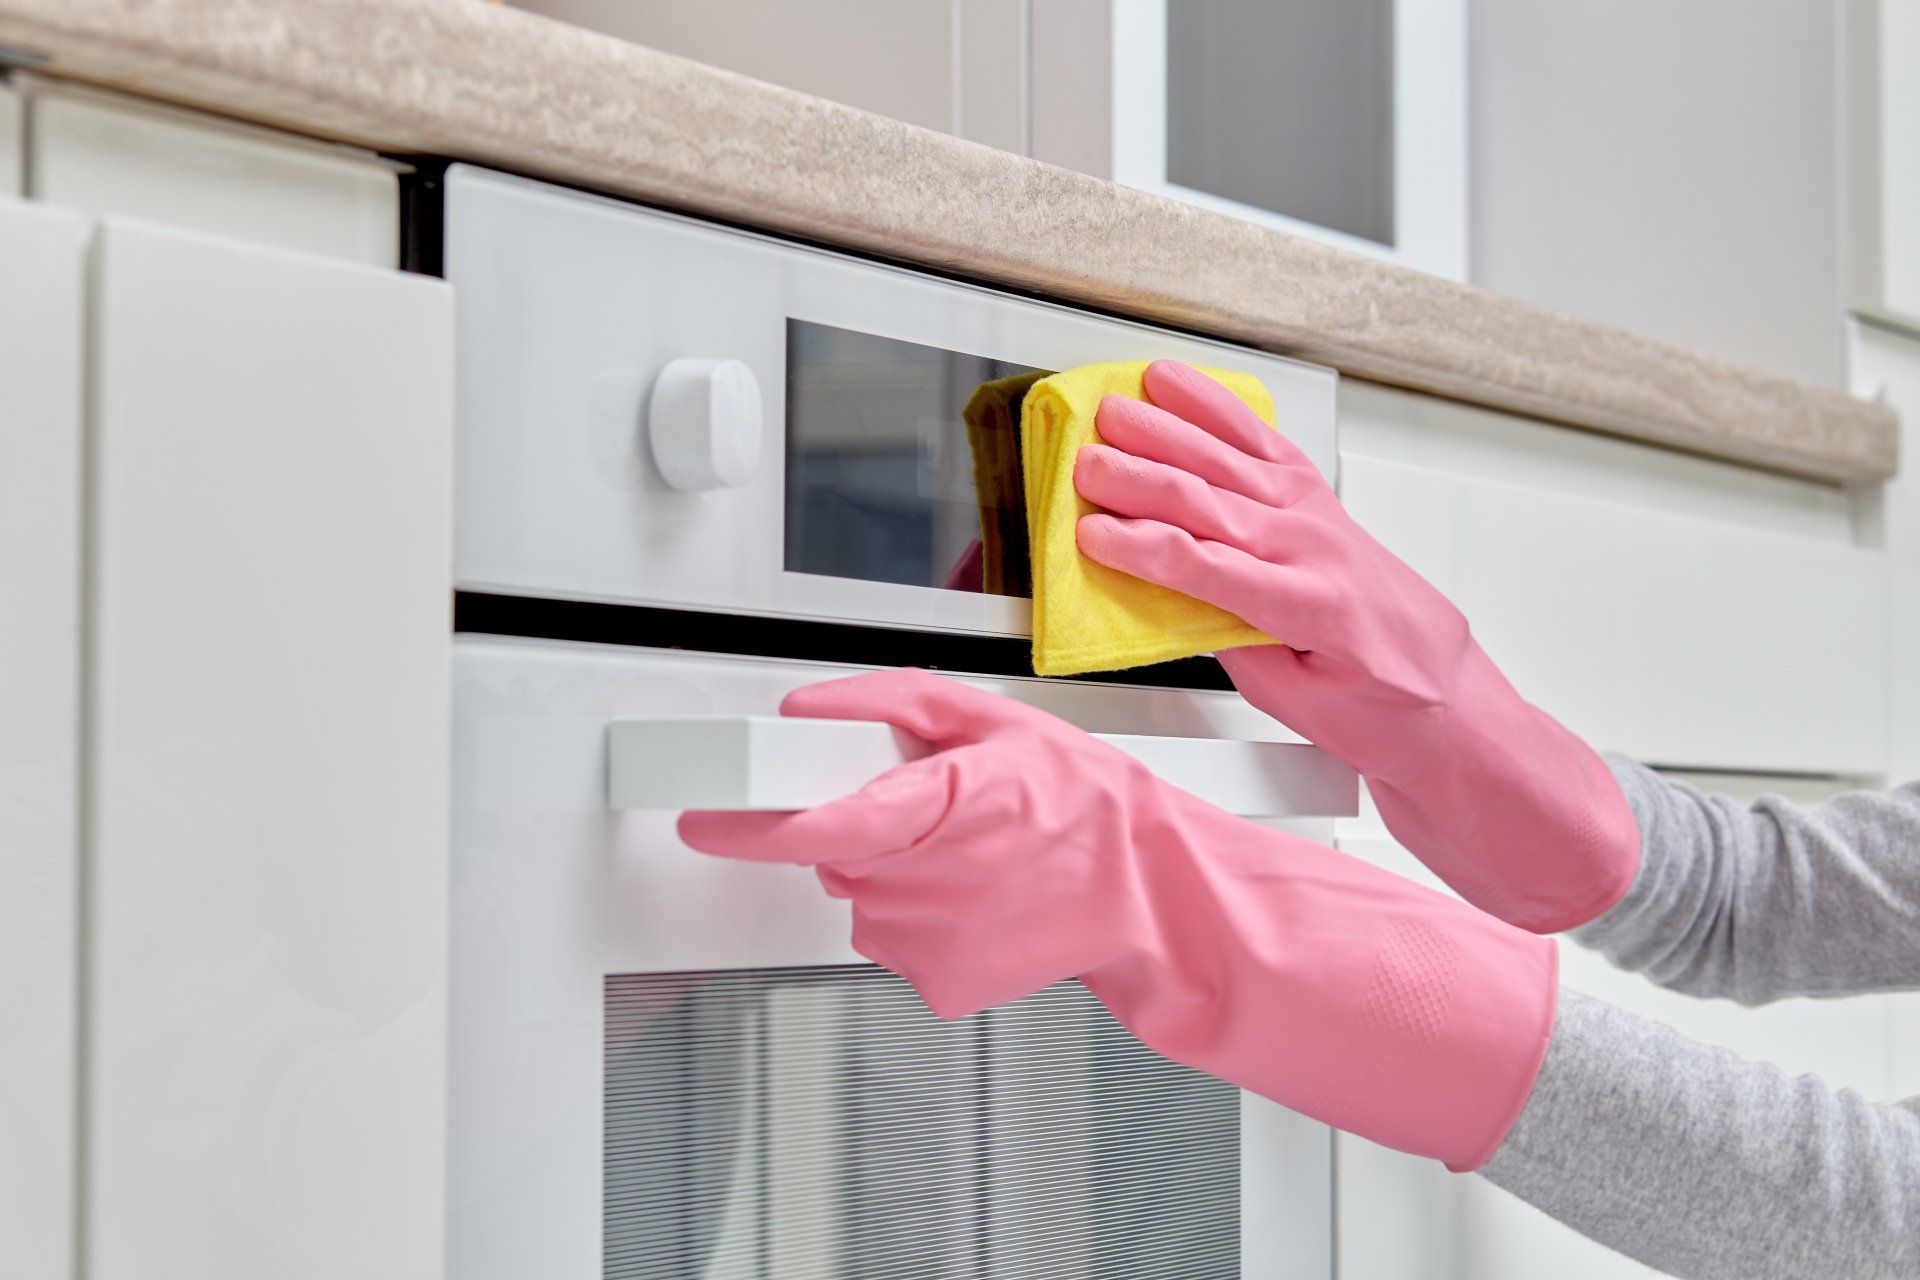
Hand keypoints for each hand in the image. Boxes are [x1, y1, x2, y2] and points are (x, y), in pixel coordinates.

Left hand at [680, 668, 1557, 1169]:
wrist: (1150, 893)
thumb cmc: (1084, 804)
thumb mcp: (991, 720)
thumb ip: (888, 703)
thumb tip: (806, 704)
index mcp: (941, 809)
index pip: (817, 823)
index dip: (749, 825)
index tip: (703, 818)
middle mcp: (930, 883)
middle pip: (836, 854)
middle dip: (860, 827)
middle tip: (929, 811)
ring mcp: (933, 943)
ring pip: (860, 897)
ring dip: (892, 872)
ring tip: (967, 853)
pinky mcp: (941, 984)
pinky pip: (891, 940)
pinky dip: (917, 917)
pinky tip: (974, 896)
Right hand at [1073, 359, 1638, 932]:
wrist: (1447, 695)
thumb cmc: (1379, 707)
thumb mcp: (1295, 703)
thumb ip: (1232, 647)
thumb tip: (1172, 603)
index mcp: (1309, 606)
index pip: (1206, 567)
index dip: (1141, 549)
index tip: (1091, 536)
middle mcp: (1314, 548)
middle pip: (1210, 501)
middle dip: (1139, 480)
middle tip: (1084, 466)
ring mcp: (1317, 514)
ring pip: (1229, 459)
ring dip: (1166, 430)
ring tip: (1114, 411)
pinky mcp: (1316, 497)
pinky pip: (1260, 439)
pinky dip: (1215, 407)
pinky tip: (1177, 385)